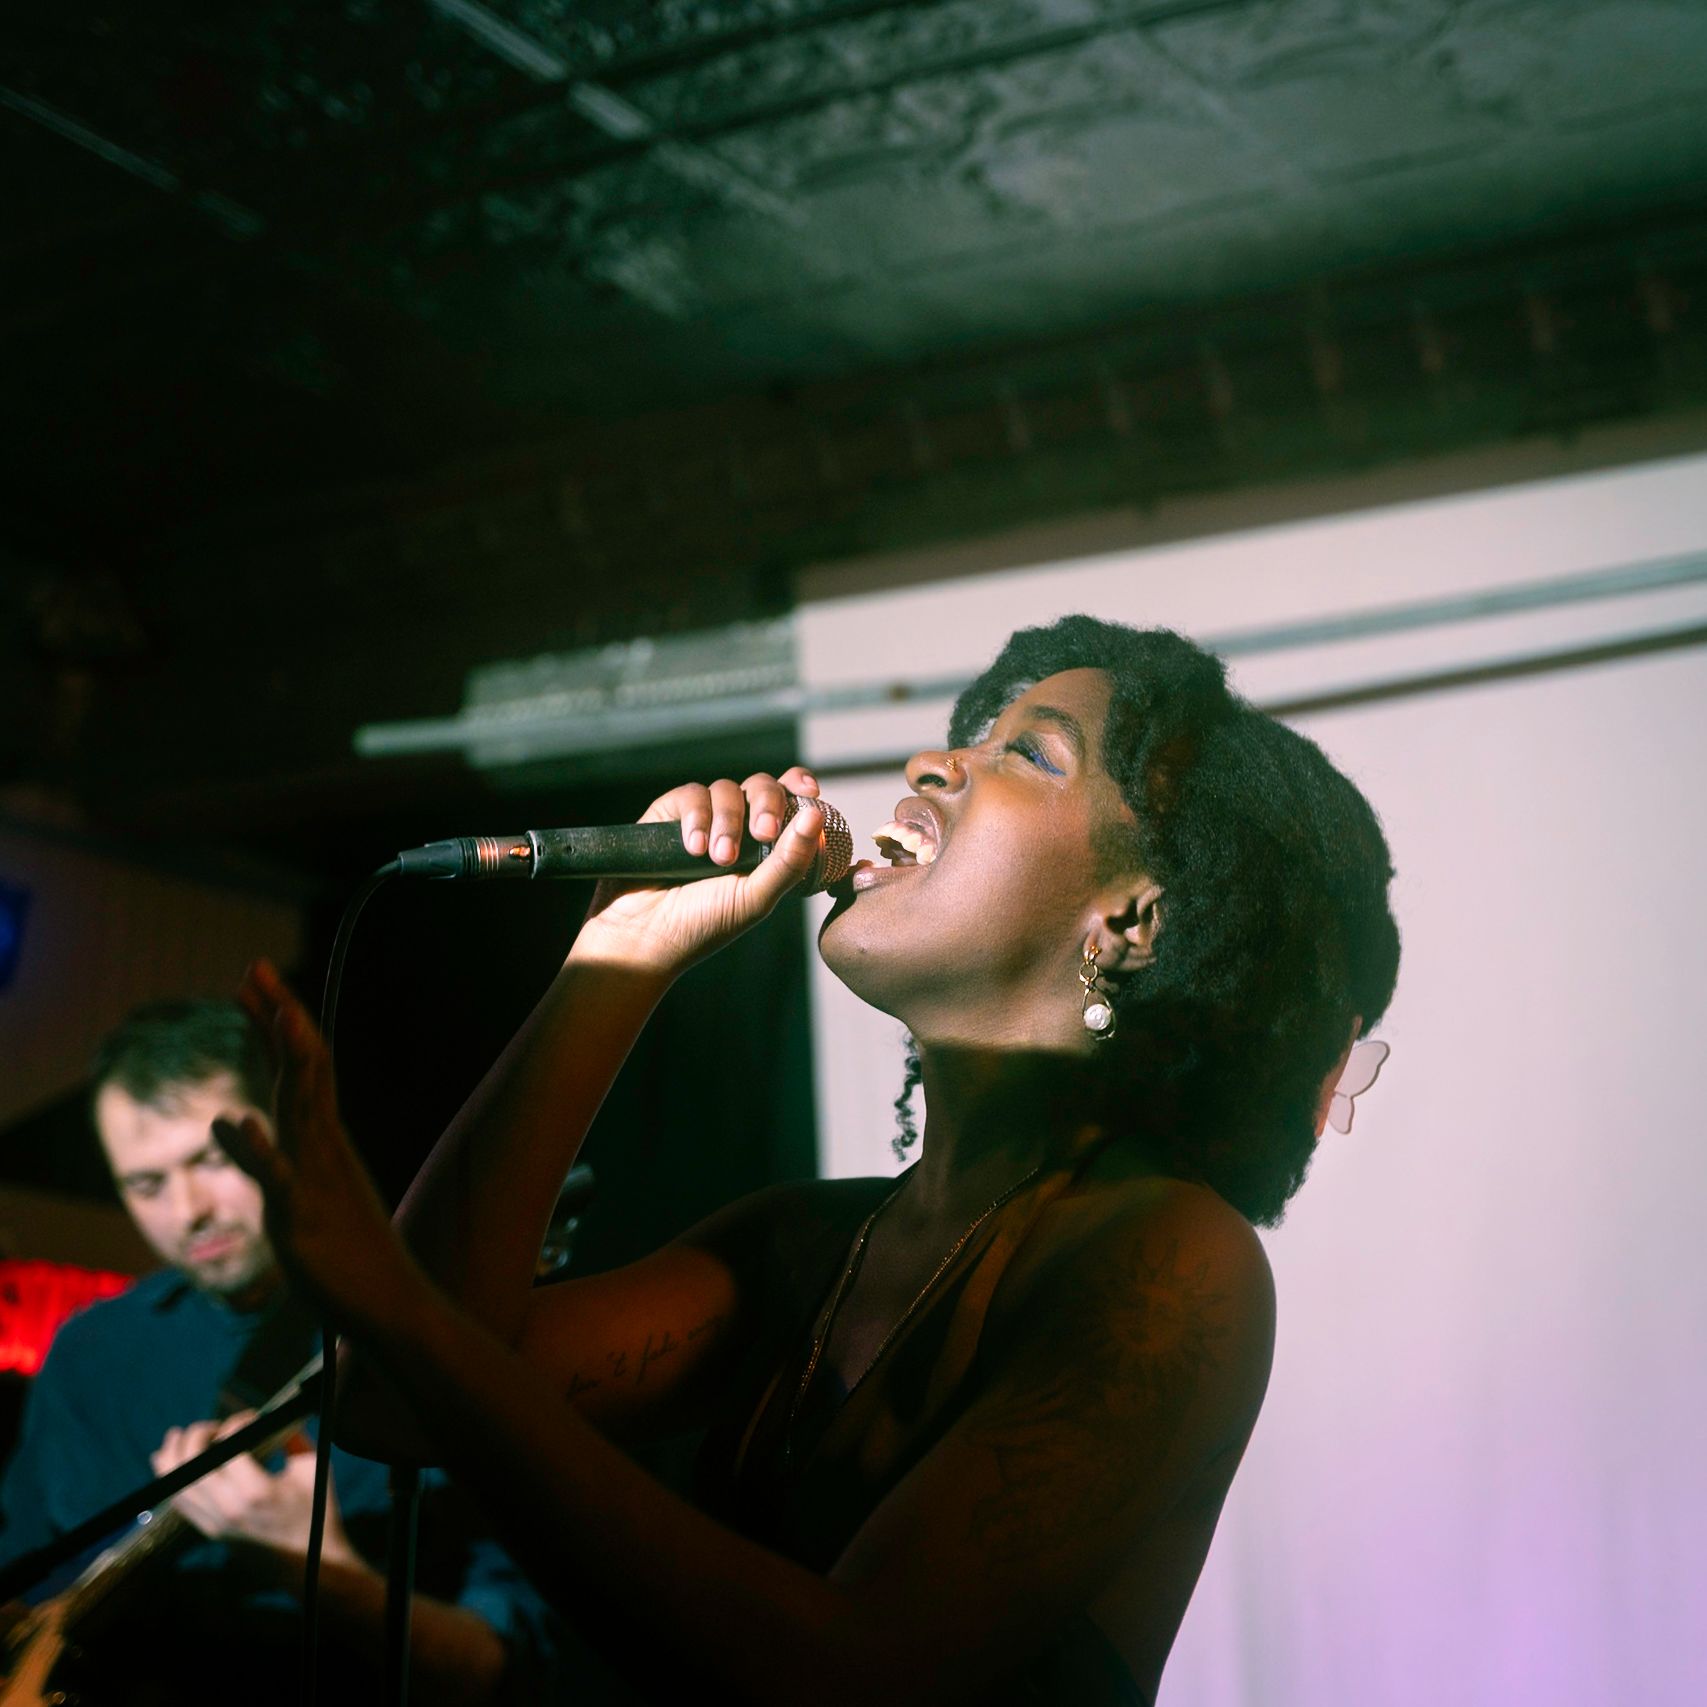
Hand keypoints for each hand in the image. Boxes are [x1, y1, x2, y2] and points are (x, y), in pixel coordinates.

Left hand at [151, 1413, 357, 1565]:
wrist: (310, 1562)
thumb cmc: (316, 1509)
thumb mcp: (311, 1466)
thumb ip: (291, 1436)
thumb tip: (274, 1416)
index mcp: (256, 1491)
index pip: (227, 1445)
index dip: (236, 1422)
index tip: (252, 1417)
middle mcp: (227, 1508)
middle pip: (191, 1462)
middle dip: (198, 1434)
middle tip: (215, 1426)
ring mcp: (214, 1523)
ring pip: (175, 1483)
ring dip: (174, 1454)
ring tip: (178, 1435)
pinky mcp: (209, 1531)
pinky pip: (179, 1501)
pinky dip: (170, 1477)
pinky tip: (170, 1459)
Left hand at [217, 961, 424, 1338]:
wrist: (394, 1308)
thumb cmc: (351, 1257)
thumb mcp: (303, 1194)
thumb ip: (269, 1156)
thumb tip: (230, 1118)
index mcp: (323, 1142)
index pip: (300, 1068)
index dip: (277, 1023)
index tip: (254, 982)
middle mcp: (322, 1151)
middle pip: (302, 1072)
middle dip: (279, 1019)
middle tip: (256, 968)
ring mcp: (316, 1182)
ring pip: (301, 1111)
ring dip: (290, 1062)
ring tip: (279, 1017)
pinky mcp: (303, 1222)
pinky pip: (279, 1183)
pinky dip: (257, 1152)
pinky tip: (232, 1125)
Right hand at [575, 765, 824, 975]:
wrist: (644, 935)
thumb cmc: (704, 924)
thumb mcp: (756, 897)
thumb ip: (790, 861)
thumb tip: (817, 818)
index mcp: (766, 846)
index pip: (789, 801)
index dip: (799, 787)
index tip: (809, 793)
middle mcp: (737, 826)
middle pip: (762, 787)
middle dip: (767, 804)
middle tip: (763, 833)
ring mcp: (704, 817)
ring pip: (727, 789)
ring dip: (727, 822)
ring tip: (718, 859)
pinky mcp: (670, 813)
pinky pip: (692, 795)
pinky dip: (697, 818)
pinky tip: (693, 849)